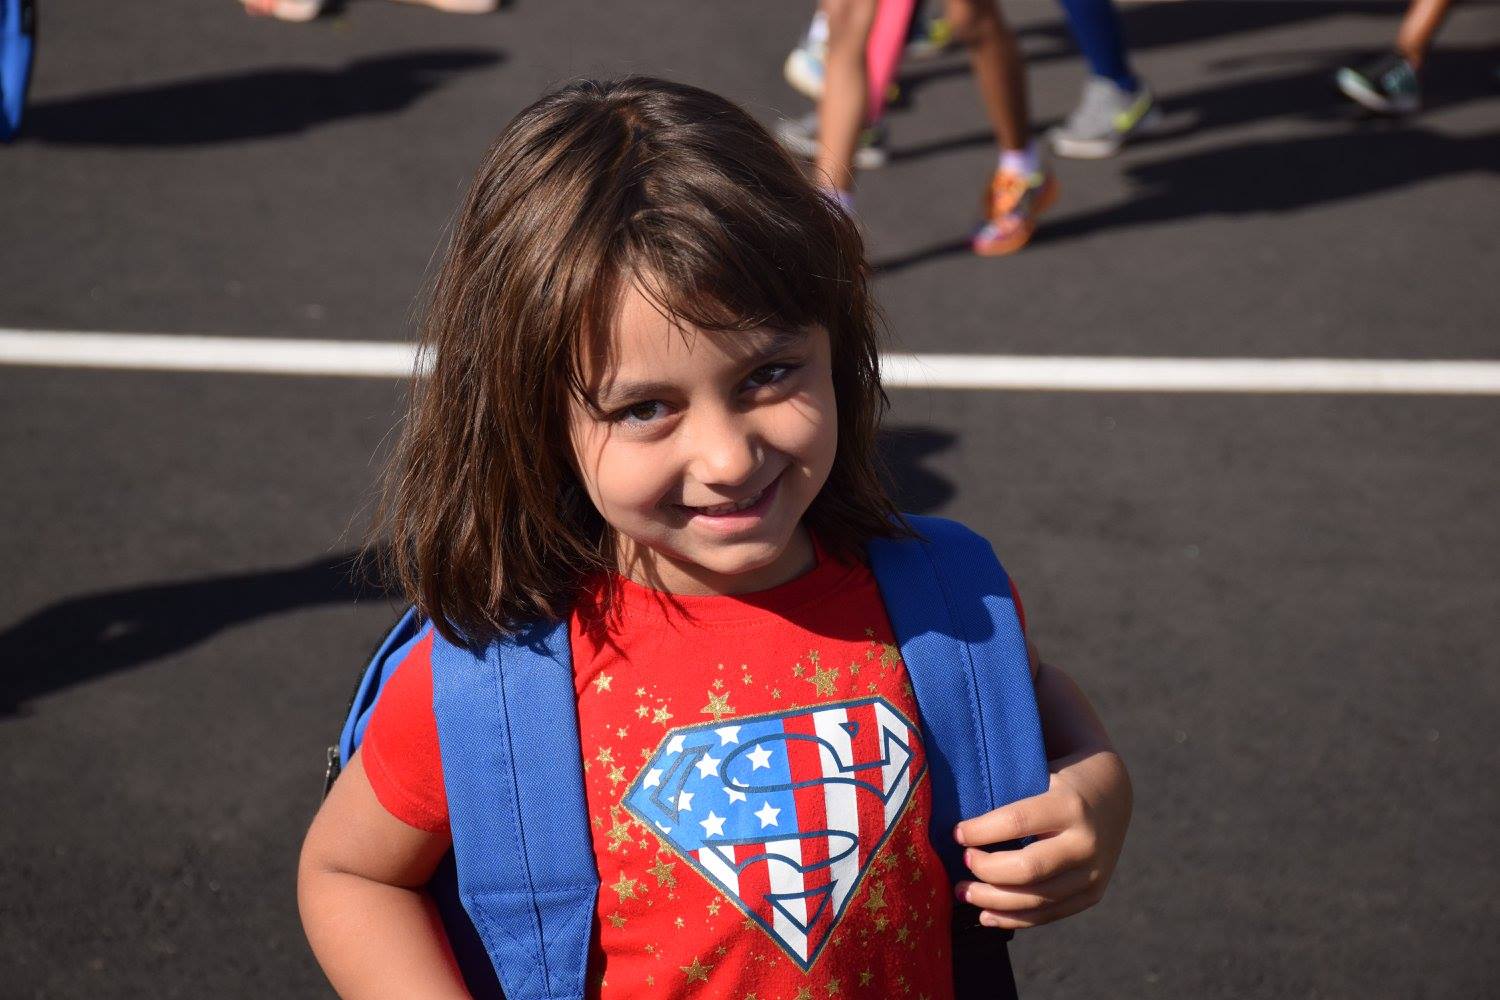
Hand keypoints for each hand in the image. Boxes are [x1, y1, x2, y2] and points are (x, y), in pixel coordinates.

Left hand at [951, 748, 1130, 929]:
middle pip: (1028, 869)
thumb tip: (956, 822)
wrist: (1111, 793)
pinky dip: (1014, 919)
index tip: (956, 833)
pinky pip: (1049, 915)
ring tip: (963, 892)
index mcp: (1070, 804)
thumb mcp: (1040, 772)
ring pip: (1037, 899)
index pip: (1017, 821)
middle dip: (986, 870)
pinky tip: (986, 914)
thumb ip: (1006, 790)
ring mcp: (1094, 873)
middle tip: (961, 862)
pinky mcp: (1093, 894)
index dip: (980, 831)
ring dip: (992, 900)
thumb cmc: (1058, 781)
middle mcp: (1086, 842)